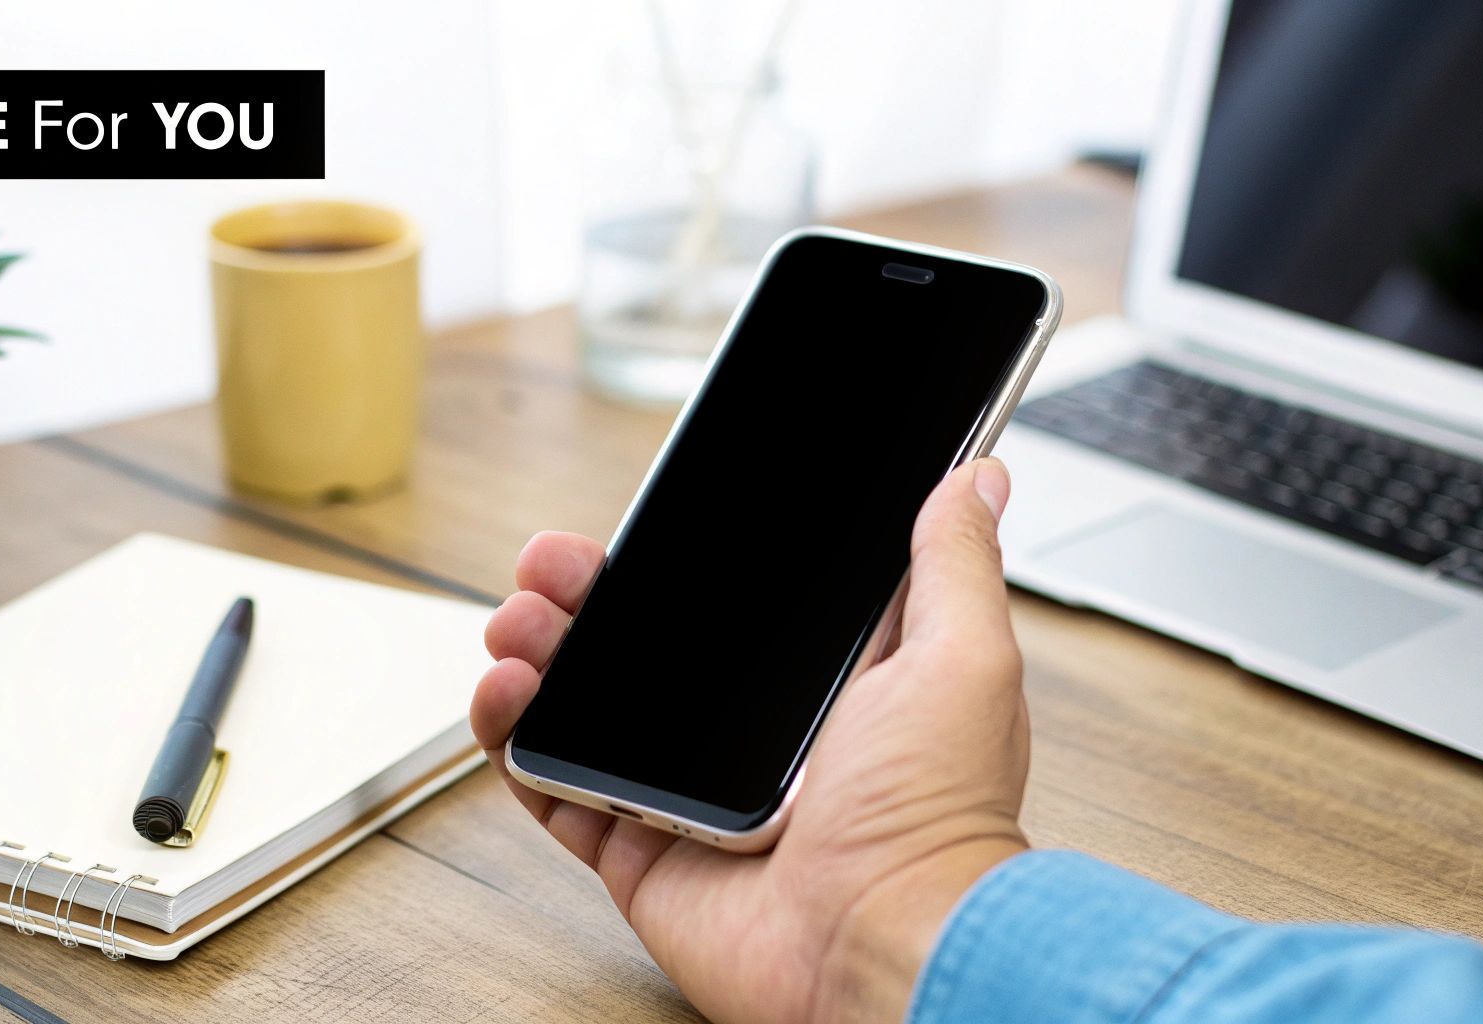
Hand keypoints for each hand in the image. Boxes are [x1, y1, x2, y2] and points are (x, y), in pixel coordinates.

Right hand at [471, 458, 1031, 1022]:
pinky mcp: (639, 852)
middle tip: (552, 564)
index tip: (636, 523)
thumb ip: (953, 564)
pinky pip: (556, 791)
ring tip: (519, 624)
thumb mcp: (963, 660)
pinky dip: (513, 743)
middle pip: (640, 647)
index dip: (674, 561)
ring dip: (537, 655)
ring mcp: (687, 795)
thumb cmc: (937, 817)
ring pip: (585, 710)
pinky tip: (506, 695)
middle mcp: (749, 738)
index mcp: (820, 686)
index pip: (730, 603)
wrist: (882, 943)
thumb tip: (976, 480)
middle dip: (583, 595)